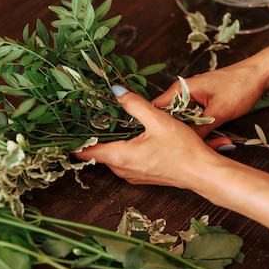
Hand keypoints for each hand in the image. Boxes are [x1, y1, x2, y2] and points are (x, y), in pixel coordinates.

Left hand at [77, 88, 230, 186]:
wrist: (204, 174)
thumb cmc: (183, 150)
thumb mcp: (157, 120)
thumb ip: (134, 104)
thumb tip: (116, 92)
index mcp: (120, 157)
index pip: (86, 151)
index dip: (75, 140)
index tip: (64, 130)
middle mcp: (123, 170)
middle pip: (100, 153)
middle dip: (95, 137)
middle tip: (90, 116)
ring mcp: (134, 175)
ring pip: (114, 157)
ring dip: (112, 142)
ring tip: (111, 122)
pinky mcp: (145, 176)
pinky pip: (126, 161)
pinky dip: (125, 148)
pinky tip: (134, 135)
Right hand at [153, 63, 264, 136]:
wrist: (259, 75)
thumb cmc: (239, 86)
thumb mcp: (218, 113)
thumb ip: (198, 129)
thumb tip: (186, 144)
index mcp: (181, 89)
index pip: (156, 109)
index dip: (156, 127)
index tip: (162, 143)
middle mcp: (183, 93)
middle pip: (171, 119)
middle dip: (181, 135)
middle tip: (197, 148)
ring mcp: (192, 99)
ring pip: (185, 122)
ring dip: (195, 135)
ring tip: (215, 143)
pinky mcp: (202, 104)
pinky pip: (195, 121)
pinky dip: (203, 130)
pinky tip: (216, 139)